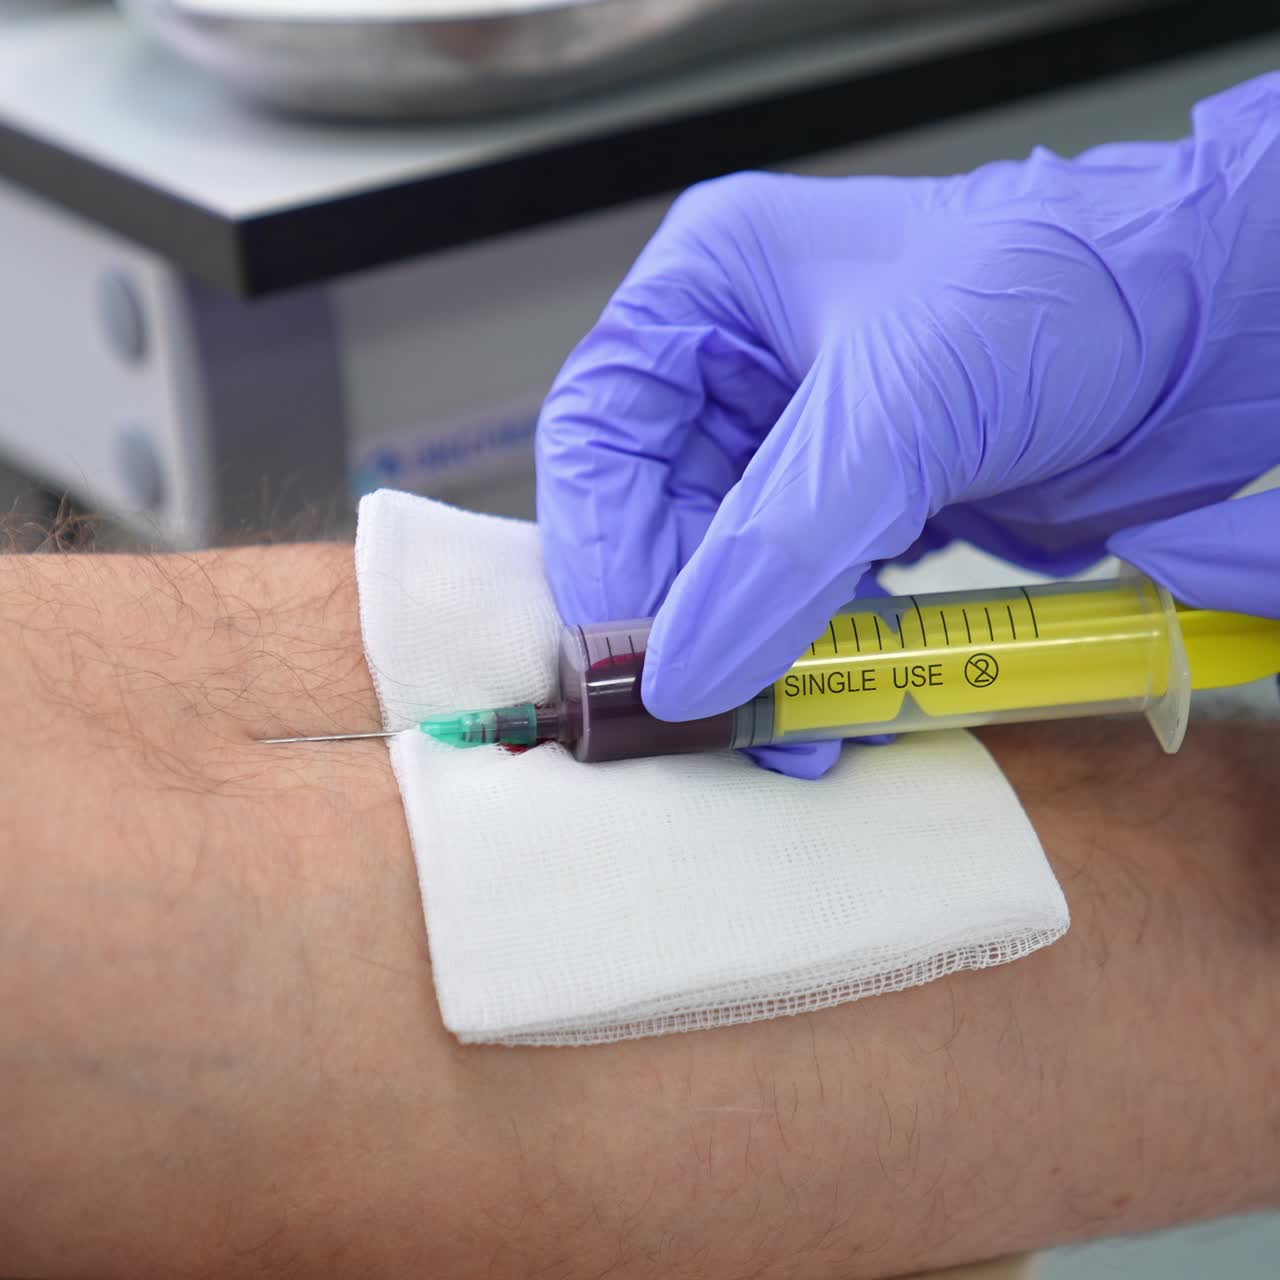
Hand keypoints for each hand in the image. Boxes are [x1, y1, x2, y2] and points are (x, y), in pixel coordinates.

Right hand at [537, 74, 1279, 777]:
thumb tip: (681, 671)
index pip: (599, 431)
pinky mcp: (853, 503)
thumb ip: (780, 547)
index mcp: (712, 288)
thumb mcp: (905, 407)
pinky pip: (791, 595)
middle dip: (682, 619)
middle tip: (712, 711)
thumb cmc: (1071, 293)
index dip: (603, 546)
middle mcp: (737, 363)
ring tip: (791, 723)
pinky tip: (839, 695)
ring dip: (747, 653)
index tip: (631, 650)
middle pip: (653, 514)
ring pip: (721, 569)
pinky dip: (806, 654)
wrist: (1212, 335)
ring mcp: (795, 440)